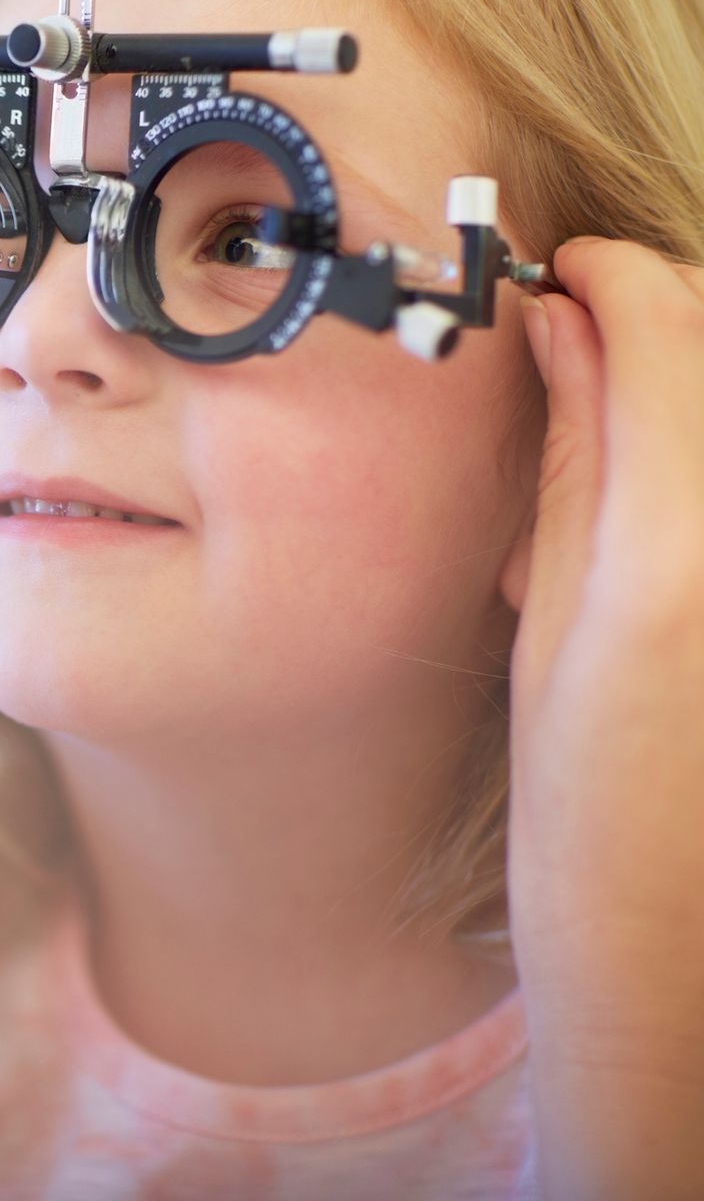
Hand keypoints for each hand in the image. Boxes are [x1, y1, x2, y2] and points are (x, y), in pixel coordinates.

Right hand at [503, 237, 703, 1196]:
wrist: (684, 968)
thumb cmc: (586, 827)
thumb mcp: (549, 633)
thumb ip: (572, 468)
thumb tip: (561, 335)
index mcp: (675, 543)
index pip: (666, 326)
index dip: (613, 275)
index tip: (561, 270)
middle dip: (662, 318)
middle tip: (577, 343)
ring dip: (685, 392)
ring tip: (613, 437)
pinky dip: (689, 476)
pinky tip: (653, 524)